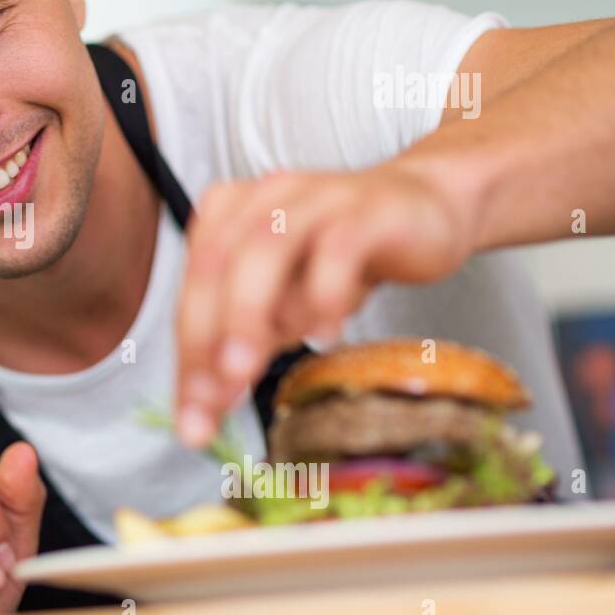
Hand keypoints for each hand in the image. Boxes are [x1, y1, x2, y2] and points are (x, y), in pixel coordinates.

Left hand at [175, 163, 474, 446]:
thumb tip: (206, 404)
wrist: (425, 207)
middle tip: (210, 398)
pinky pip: (337, 247)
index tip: (191, 415)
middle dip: (207, 338)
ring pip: (266, 249)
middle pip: (217, 265)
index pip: (195, 285)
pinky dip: (324, 292)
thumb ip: (249, 340)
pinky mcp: (366, 212)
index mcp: (230, 213)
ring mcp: (314, 199)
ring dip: (248, 313)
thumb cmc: (340, 259)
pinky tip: (326, 333)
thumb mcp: (286, 301)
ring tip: (243, 370)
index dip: (188, 351)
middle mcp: (263, 198)